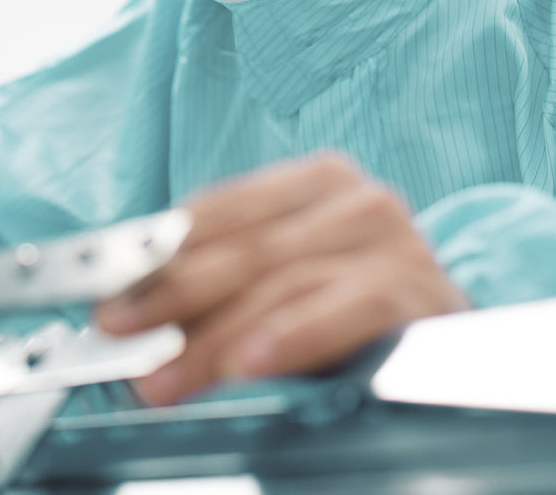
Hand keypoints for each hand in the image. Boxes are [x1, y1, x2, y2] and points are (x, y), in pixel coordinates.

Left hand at [95, 153, 466, 404]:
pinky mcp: (420, 295)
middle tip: (119, 329)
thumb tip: (133, 299)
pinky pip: (344, 313)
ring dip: (214, 336)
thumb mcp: (285, 273)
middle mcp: (360, 200)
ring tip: (166, 375)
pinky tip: (251, 363)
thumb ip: (224, 273)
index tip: (106, 289)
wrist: (448, 339)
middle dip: (171, 294)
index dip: (158, 251)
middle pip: (247, 248)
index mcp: (318, 180)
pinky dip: (292, 337)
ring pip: (283, 283)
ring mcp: (395, 244)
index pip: (223, 209)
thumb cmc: (352, 302)